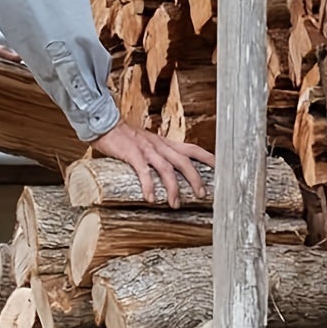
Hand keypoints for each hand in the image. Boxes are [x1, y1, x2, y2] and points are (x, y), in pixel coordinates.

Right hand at [92, 121, 214, 208]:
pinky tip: (151, 198)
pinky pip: (143, 171)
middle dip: (195, 178)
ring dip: (173, 187)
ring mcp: (147, 149)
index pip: (192, 148)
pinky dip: (149, 185)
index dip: (207, 158)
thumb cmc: (126, 136)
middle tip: (202, 194)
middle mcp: (160, 146)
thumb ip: (159, 153)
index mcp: (165, 143)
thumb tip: (169, 171)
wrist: (105, 123)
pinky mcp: (132, 154)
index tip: (221, 168)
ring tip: (175, 204)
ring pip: (167, 169)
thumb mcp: (148, 142)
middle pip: (184, 161)